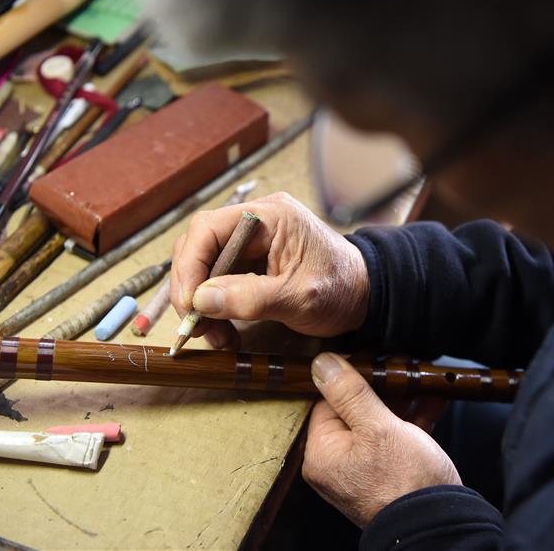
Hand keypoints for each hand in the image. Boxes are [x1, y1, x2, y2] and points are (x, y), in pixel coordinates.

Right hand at [170, 192, 369, 348]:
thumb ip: (250, 297)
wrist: (365, 296)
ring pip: (206, 267)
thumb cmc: (342, 289)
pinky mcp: (252, 262)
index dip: (190, 266)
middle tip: (197, 326)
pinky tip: (225, 332)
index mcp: (270, 216)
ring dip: (203, 304)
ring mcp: (252, 242)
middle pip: (200, 247)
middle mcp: (256, 222)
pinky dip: (216, 308)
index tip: (188, 304)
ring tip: (216, 337)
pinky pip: (220, 281)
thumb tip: (201, 300)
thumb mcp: (298, 297)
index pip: (209, 228)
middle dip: (193, 289)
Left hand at [303, 352, 461, 527]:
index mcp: (323, 454)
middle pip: (354, 410)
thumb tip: (322, 364)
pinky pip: (398, 436)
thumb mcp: (378, 427)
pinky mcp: (392, 472)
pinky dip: (414, 418)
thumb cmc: (406, 483)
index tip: (370, 357)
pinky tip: (433, 397)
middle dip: (381, 386)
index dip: (349, 377)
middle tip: (398, 364)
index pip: (327, 401)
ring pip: (379, 421)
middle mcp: (339, 463)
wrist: (440, 526)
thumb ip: (350, 393)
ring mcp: (366, 468)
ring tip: (419, 377)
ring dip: (401, 399)